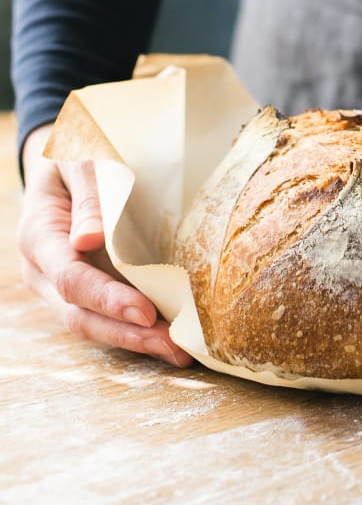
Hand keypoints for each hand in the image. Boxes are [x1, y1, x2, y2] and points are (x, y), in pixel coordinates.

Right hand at [18, 125, 192, 366]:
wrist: (63, 160)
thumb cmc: (75, 153)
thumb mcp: (79, 159)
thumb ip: (87, 195)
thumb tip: (91, 239)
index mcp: (38, 236)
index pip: (71, 279)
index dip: (107, 299)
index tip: (145, 313)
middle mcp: (44, 270)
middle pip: (80, 315)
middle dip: (128, 334)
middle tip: (175, 347)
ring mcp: (60, 284)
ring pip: (93, 323)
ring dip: (136, 340)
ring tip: (180, 352)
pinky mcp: (83, 287)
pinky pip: (105, 315)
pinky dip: (136, 329)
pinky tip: (170, 337)